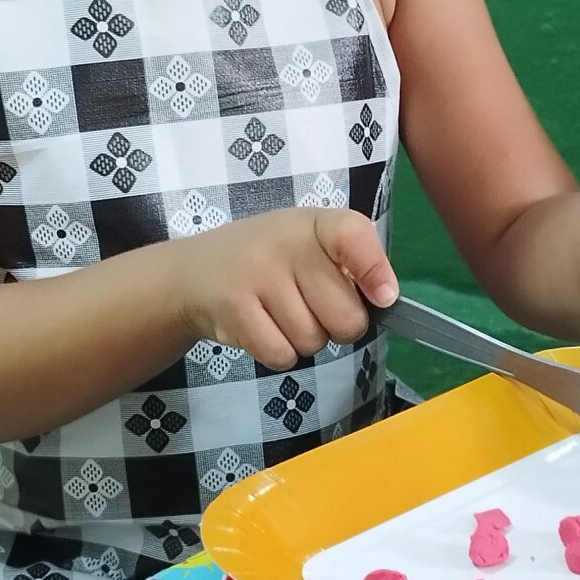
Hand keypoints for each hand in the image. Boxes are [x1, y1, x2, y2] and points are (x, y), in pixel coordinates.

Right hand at [174, 209, 397, 369]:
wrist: (193, 273)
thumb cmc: (267, 262)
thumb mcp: (309, 246)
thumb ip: (351, 266)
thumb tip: (386, 299)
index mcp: (315, 223)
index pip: (354, 236)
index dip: (374, 271)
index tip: (384, 298)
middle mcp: (286, 241)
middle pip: (346, 317)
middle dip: (335, 326)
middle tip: (309, 308)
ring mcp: (258, 274)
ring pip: (314, 342)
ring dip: (303, 341)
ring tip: (278, 315)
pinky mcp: (234, 308)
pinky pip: (283, 356)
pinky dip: (278, 354)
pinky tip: (262, 328)